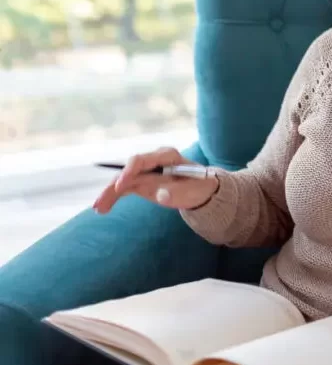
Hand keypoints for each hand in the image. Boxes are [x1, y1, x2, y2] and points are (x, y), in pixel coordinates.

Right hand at [92, 147, 218, 213]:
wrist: (201, 189)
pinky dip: (113, 197)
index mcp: (166, 156)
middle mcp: (153, 160)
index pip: (142, 159)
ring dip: (109, 193)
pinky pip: (124, 188)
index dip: (129, 171)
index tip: (120, 185)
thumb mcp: (192, 189)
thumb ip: (177, 191)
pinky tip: (102, 208)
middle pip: (128, 170)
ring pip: (123, 180)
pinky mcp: (142, 181)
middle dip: (113, 185)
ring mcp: (146, 170)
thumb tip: (161, 195)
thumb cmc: (198, 186)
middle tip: (101, 202)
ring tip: (98, 208)